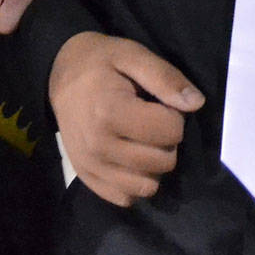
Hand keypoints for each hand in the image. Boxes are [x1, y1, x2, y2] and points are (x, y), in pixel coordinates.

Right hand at [49, 32, 201, 205]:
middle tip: (151, 122)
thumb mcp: (133, 55)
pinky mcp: (86, 178)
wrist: (59, 74)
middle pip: (163, 162)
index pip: (171, 132)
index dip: (174, 116)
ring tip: (142, 142)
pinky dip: (134, 183)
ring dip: (153, 166)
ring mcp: (91, 166)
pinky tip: (131, 160)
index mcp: (110, 112)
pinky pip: (125, 198)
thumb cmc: (100, 62)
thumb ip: (165, 78)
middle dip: (167, 142)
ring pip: (147, 187)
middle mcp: (99, 146)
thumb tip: (196, 103)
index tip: (158, 104)